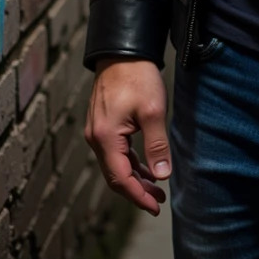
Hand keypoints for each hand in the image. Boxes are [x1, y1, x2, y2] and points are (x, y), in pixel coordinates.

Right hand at [85, 57, 170, 216]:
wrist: (122, 51)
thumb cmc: (138, 76)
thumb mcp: (153, 111)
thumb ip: (157, 145)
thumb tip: (162, 176)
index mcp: (105, 138)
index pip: (120, 179)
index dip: (138, 196)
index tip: (155, 207)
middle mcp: (96, 137)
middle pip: (115, 175)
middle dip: (137, 190)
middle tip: (159, 201)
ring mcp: (97, 131)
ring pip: (115, 164)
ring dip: (134, 177)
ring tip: (156, 187)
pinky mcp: (102, 124)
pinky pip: (114, 152)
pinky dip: (130, 162)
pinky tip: (145, 166)